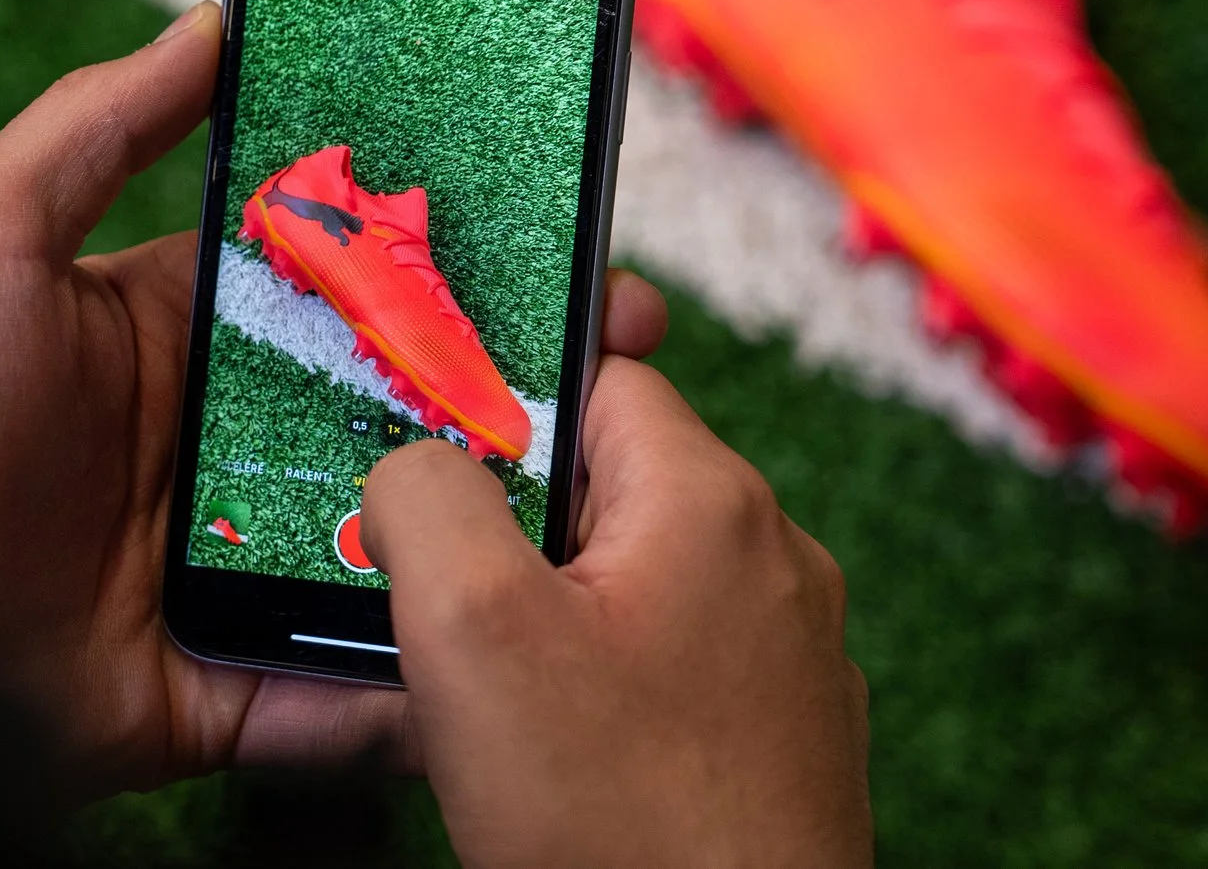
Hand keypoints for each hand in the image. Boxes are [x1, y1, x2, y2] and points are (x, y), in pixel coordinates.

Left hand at [0, 0, 693, 789]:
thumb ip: (99, 126)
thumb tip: (212, 19)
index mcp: (200, 338)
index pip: (362, 289)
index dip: (465, 265)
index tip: (567, 238)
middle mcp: (239, 447)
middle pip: (409, 416)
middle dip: (524, 392)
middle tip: (630, 368)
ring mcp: (241, 571)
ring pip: (405, 550)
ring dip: (501, 536)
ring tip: (608, 511)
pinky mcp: (224, 686)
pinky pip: (340, 698)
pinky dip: (415, 694)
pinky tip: (510, 668)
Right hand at [364, 354, 872, 866]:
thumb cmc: (622, 826)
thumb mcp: (473, 634)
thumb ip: (427, 502)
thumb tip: (414, 462)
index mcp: (710, 499)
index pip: (595, 382)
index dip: (501, 422)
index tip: (437, 487)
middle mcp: (775, 557)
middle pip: (615, 488)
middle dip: (521, 541)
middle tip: (453, 620)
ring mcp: (794, 651)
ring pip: (644, 587)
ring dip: (567, 628)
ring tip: (507, 712)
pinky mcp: (791, 736)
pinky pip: (683, 672)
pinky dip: (622, 699)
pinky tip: (578, 767)